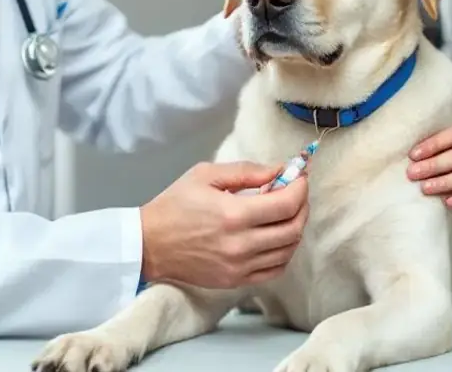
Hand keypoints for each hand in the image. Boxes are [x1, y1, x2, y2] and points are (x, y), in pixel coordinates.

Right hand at [139, 160, 308, 288]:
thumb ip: (246, 171)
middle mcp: (242, 245)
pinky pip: (275, 269)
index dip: (300, 188)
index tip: (298, 176)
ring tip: (284, 212)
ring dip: (295, 228)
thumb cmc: (174, 205)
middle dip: (302, 206)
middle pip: (293, 228)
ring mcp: (240, 267)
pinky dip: (284, 252)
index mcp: (234, 215)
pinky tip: (275, 237)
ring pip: (288, 250)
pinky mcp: (236, 280)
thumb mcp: (206, 175)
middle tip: (296, 192)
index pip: (286, 204)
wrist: (149, 244)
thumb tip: (279, 171)